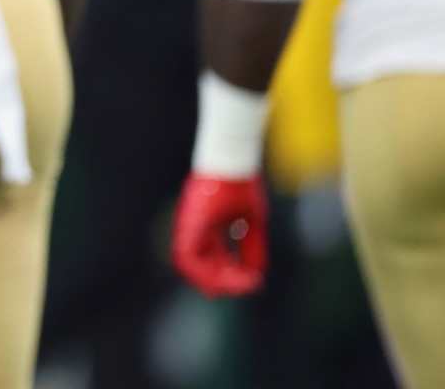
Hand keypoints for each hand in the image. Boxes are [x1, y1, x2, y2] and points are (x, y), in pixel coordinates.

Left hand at [171, 173, 267, 296]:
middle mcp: (194, 227)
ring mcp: (189, 223)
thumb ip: (251, 248)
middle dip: (221, 280)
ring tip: (236, 285)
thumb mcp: (252, 221)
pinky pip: (187, 252)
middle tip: (245, 287)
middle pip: (199, 264)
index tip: (252, 281)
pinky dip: (204, 268)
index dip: (228, 274)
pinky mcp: (191, 220)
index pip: (211, 259)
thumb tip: (256, 275)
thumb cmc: (242, 183)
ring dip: (212, 278)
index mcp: (207, 226)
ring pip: (189, 262)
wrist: (234, 157)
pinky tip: (227, 274)